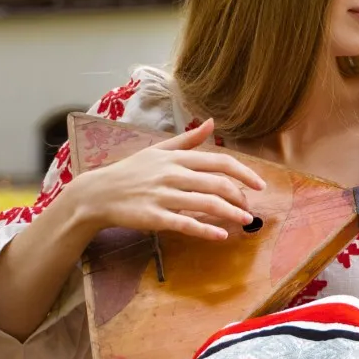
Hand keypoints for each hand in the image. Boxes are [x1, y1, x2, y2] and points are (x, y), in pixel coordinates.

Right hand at [70, 118, 265, 240]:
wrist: (97, 193)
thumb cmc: (131, 171)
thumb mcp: (158, 150)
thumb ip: (187, 140)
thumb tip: (212, 122)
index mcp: (176, 158)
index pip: (219, 162)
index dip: (244, 173)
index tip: (260, 184)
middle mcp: (172, 174)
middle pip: (218, 184)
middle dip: (240, 197)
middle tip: (250, 208)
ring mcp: (163, 195)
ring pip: (206, 204)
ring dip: (231, 213)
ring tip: (246, 220)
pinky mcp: (154, 216)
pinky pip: (185, 224)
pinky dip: (206, 230)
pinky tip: (221, 235)